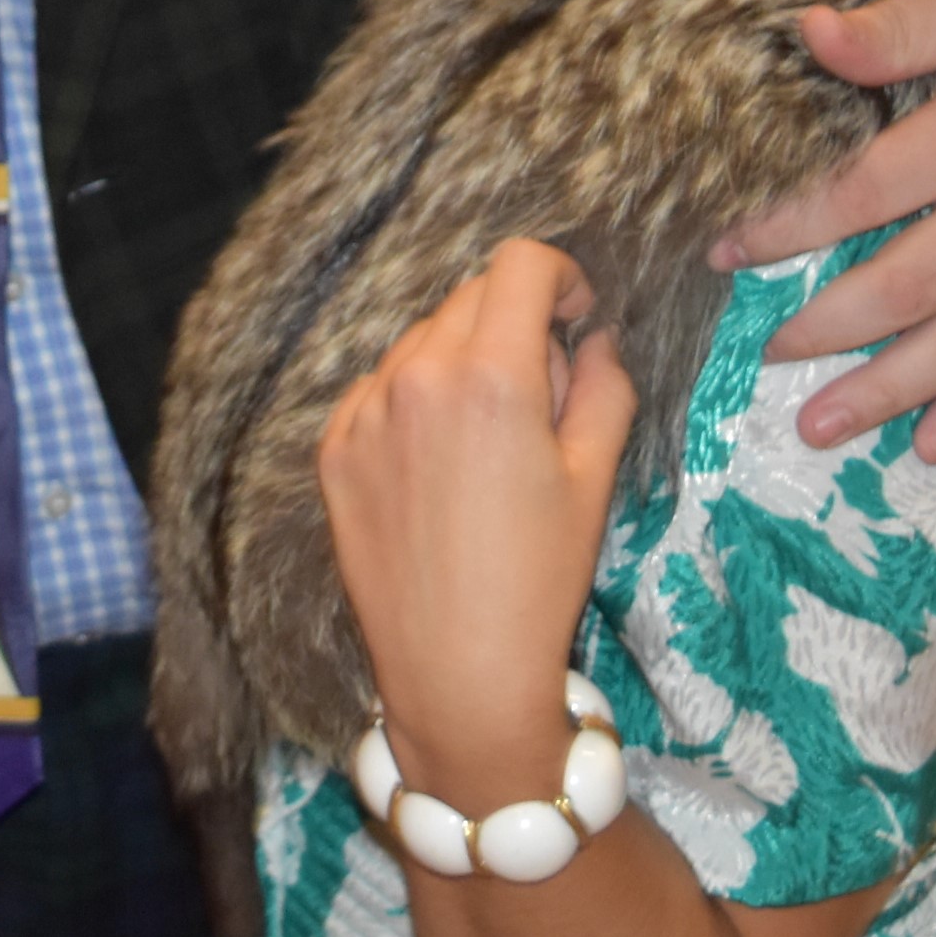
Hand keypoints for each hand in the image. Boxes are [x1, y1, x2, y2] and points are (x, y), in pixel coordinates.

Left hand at [317, 241, 635, 804]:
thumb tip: (591, 335)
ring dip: (462, 360)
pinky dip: (415, 401)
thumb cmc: (539, 579)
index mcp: (490, 375)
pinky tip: (440, 469)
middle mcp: (416, 377)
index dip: (559, 278)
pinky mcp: (333, 448)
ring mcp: (365, 411)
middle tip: (543, 400)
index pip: (519, 265)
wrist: (457, 671)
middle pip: (471, 297)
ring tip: (489, 446)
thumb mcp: (594, 478)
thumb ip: (602, 385)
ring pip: (423, 340)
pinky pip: (381, 389)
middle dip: (516, 324)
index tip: (575, 316)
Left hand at [714, 0, 935, 460]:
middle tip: (768, 357)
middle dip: (829, 329)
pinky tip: (931, 443)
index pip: (859, 196)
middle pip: (908, 287)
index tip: (727, 253)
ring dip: (890, 391)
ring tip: (822, 426)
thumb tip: (806, 27)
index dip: (786, 229)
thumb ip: (890, 30)